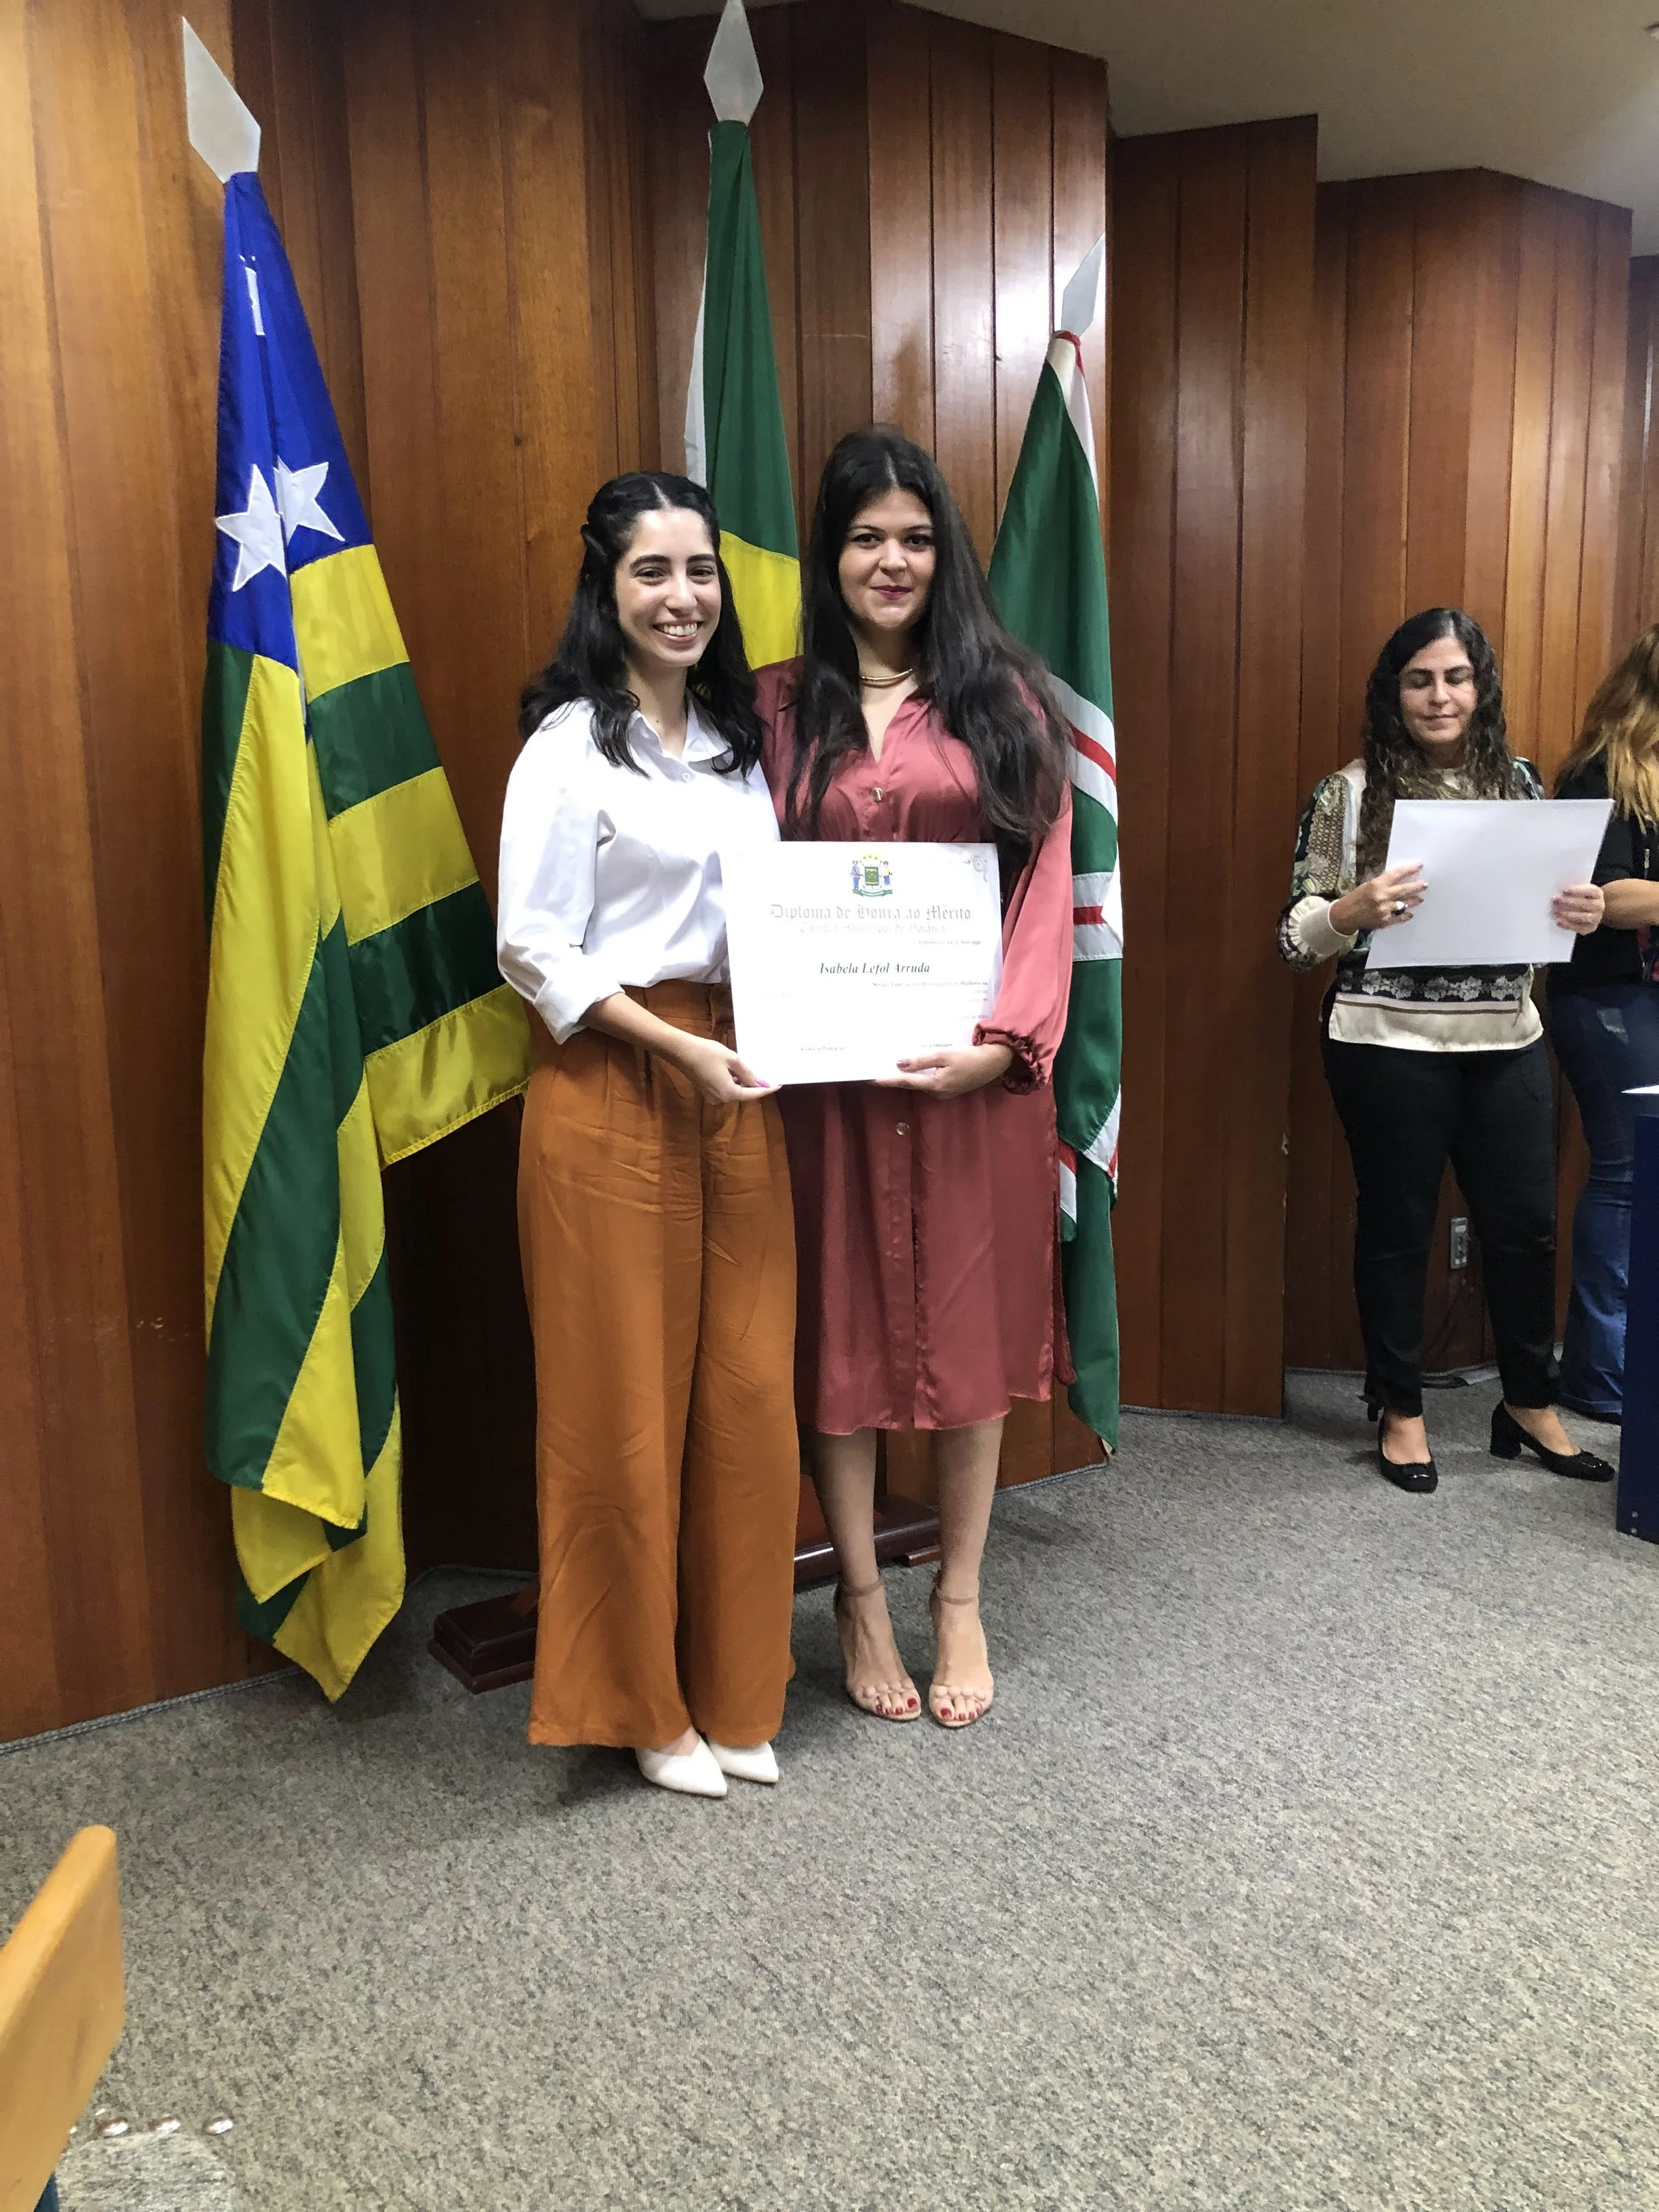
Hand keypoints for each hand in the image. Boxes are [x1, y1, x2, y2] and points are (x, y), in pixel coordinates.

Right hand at [670, 1035, 775, 1102]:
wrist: (682, 1051)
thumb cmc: (707, 1053)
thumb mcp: (732, 1060)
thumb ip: (747, 1073)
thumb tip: (757, 1082)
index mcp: (728, 1092)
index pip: (752, 1094)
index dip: (766, 1089)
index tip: (778, 1085)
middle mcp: (721, 1099)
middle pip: (743, 1094)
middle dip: (753, 1085)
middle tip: (765, 1076)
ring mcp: (712, 1096)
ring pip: (733, 1091)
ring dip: (742, 1083)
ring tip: (750, 1071)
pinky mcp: (706, 1091)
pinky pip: (725, 1089)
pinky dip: (732, 1082)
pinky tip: (735, 1072)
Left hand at [873, 1042, 1014, 1096]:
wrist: (995, 1062)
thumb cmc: (971, 1057)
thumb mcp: (945, 1055)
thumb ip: (921, 1061)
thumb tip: (899, 1065)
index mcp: (934, 1085)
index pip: (905, 1082)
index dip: (887, 1080)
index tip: (869, 1078)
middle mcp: (936, 1092)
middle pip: (910, 1084)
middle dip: (894, 1077)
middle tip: (876, 1068)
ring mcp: (943, 1092)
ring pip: (919, 1083)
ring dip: (906, 1075)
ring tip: (889, 1065)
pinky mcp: (949, 1087)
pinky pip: (929, 1081)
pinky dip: (919, 1074)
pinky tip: (912, 1066)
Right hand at [1330, 863, 1425, 934]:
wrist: (1346, 915)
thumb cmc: (1357, 897)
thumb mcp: (1369, 885)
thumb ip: (1384, 882)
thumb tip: (1401, 878)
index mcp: (1377, 884)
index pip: (1398, 874)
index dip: (1410, 869)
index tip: (1419, 866)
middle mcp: (1382, 896)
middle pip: (1405, 889)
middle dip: (1417, 886)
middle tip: (1424, 884)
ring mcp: (1384, 910)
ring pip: (1405, 904)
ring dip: (1414, 900)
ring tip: (1420, 899)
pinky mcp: (1385, 921)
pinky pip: (1400, 917)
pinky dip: (1406, 915)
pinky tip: (1410, 913)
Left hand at [1551, 882, 1604, 935]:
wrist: (1591, 910)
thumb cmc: (1581, 898)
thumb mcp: (1579, 890)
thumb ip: (1571, 891)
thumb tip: (1559, 894)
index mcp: (1597, 893)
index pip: (1590, 891)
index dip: (1578, 890)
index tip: (1564, 891)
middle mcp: (1599, 906)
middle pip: (1586, 904)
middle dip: (1569, 902)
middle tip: (1555, 900)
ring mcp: (1596, 918)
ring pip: (1584, 917)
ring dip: (1568, 914)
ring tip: (1555, 911)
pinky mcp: (1590, 928)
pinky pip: (1580, 928)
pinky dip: (1568, 925)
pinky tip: (1558, 921)